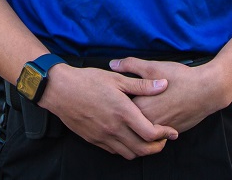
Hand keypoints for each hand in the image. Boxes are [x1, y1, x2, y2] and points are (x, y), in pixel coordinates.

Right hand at [38, 64, 178, 158]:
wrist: (60, 90)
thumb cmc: (88, 81)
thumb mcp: (116, 78)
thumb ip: (141, 84)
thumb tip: (164, 84)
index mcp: (122, 112)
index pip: (150, 133)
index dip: (165, 135)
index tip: (172, 131)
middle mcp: (114, 128)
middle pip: (142, 149)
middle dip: (157, 147)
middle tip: (164, 139)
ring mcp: (103, 136)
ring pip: (128, 154)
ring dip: (141, 150)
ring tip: (147, 140)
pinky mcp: (93, 140)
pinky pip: (114, 151)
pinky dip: (125, 149)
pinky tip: (128, 138)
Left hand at [110, 57, 231, 134]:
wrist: (207, 91)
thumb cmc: (180, 78)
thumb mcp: (154, 67)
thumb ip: (131, 66)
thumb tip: (112, 64)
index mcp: (139, 107)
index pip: (118, 109)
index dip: (115, 101)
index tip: (115, 95)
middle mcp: (147, 122)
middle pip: (128, 122)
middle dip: (124, 114)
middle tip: (123, 104)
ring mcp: (160, 130)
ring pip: (141, 131)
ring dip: (137, 123)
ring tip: (138, 110)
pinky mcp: (170, 133)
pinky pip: (155, 135)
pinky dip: (151, 128)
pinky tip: (153, 115)